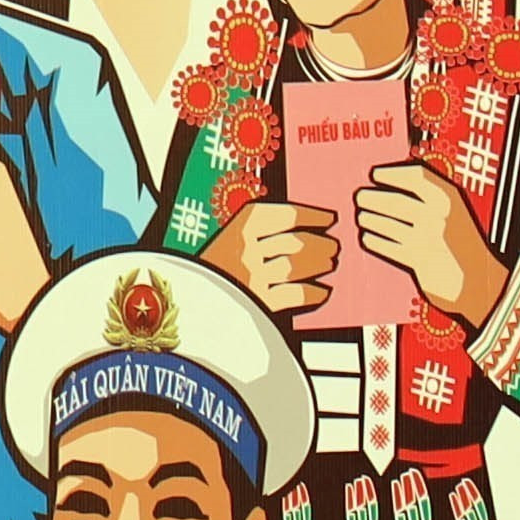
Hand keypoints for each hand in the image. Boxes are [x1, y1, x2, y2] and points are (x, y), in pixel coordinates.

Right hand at [212, 199, 337, 322]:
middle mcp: (245, 251)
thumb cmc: (213, 268)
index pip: (287, 215)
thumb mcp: (229, 239)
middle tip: (333, 246)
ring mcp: (251, 279)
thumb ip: (261, 231)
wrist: (187, 304)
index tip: (329, 219)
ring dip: (319, 264)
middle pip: (295, 241)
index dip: (314, 216)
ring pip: (296, 266)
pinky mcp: (257, 305)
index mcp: (239, 227)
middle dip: (321, 243)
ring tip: (329, 263)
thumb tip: (307, 229)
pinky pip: (294, 295)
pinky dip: (313, 293)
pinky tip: (322, 292)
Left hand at [356, 163, 508, 324]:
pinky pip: (386, 245)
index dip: (392, 174)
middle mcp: (438, 215)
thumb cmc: (462, 244)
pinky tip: (369, 238)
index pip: (416, 177)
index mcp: (450, 199)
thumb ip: (432, 196)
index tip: (376, 174)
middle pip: (395, 202)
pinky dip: (374, 240)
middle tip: (360, 197)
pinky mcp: (417, 259)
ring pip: (387, 223)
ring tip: (363, 217)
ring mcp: (427, 238)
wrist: (477, 281)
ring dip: (370, 219)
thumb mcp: (456, 212)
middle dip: (373, 199)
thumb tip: (393, 182)